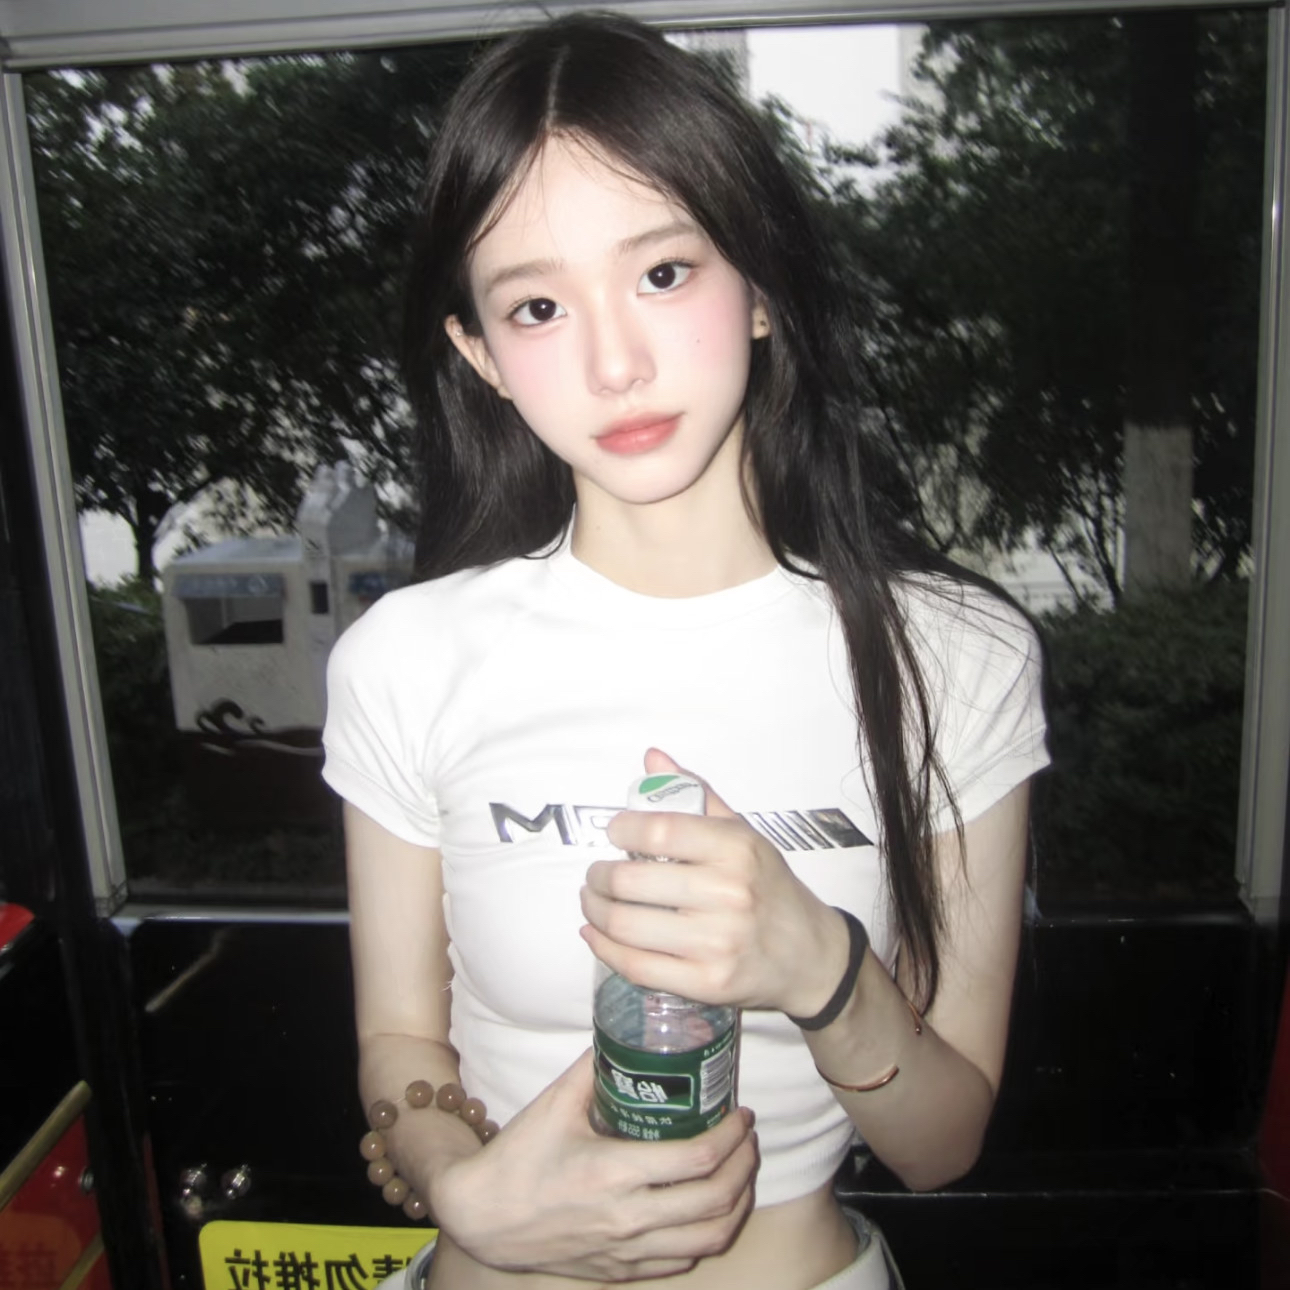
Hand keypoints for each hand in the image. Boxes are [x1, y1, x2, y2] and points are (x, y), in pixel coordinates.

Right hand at [429, 1050, 757, 1280]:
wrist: (482, 1217)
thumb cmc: (518, 1158)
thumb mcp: (555, 1103)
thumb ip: (594, 1065)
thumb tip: (624, 1028)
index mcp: (616, 1172)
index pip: (699, 1159)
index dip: (732, 1136)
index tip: (741, 1115)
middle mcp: (629, 1218)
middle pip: (716, 1200)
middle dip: (744, 1166)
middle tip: (746, 1139)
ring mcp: (628, 1250)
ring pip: (709, 1238)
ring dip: (735, 1204)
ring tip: (738, 1175)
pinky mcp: (621, 1271)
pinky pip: (682, 1260)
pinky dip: (706, 1235)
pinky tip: (704, 1210)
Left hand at [580, 749, 850, 1017]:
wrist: (809, 956)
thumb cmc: (769, 887)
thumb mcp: (743, 834)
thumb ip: (696, 794)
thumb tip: (652, 758)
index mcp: (736, 849)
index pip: (658, 830)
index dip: (622, 828)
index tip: (614, 832)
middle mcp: (727, 894)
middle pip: (631, 881)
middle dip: (598, 875)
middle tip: (596, 874)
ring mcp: (715, 943)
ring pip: (625, 925)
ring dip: (594, 911)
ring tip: (593, 901)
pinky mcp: (704, 983)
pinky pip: (635, 966)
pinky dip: (603, 948)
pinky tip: (596, 934)